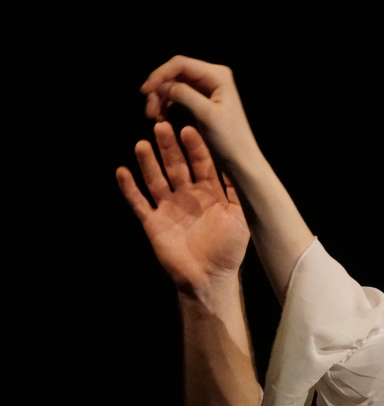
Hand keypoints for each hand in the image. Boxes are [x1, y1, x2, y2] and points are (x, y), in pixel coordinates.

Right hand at [117, 122, 250, 296]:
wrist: (210, 279)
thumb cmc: (229, 250)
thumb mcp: (239, 218)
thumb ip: (237, 192)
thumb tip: (239, 164)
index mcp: (210, 193)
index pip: (201, 164)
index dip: (195, 148)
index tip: (189, 129)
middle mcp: (187, 196)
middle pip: (176, 166)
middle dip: (170, 147)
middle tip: (162, 126)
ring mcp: (168, 208)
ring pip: (156, 179)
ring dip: (148, 162)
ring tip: (142, 144)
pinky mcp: (153, 222)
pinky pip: (138, 202)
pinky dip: (129, 188)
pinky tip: (122, 171)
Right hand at [140, 56, 259, 171]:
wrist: (241, 160)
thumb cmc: (230, 139)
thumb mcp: (207, 114)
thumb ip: (184, 95)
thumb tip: (162, 85)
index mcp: (218, 75)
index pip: (180, 64)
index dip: (159, 75)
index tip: (144, 92)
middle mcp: (213, 77)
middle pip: (174, 73)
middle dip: (158, 89)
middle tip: (149, 111)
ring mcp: (207, 88)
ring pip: (173, 84)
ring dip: (160, 98)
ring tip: (154, 117)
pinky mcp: (201, 101)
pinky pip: (177, 96)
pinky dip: (167, 104)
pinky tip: (161, 118)